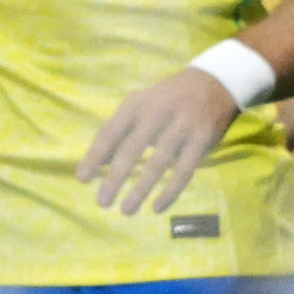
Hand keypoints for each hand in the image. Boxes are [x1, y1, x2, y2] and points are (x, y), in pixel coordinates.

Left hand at [78, 67, 237, 214]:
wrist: (211, 83)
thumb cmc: (165, 100)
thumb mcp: (139, 105)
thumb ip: (119, 131)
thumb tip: (96, 163)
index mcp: (135, 104)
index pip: (110, 132)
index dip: (95, 156)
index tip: (82, 179)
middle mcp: (156, 113)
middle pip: (131, 150)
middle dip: (115, 178)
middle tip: (101, 202)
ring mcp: (181, 126)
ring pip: (158, 164)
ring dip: (140, 189)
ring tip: (126, 210)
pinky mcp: (202, 140)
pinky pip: (184, 172)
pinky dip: (170, 192)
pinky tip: (157, 207)